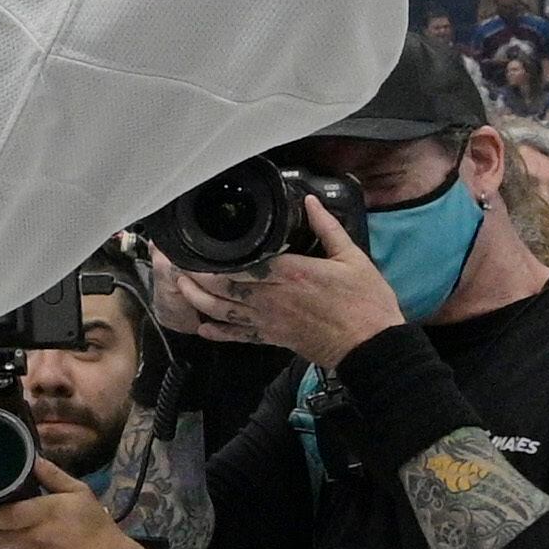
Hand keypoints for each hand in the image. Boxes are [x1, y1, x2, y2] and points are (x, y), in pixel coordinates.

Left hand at [165, 198, 406, 369]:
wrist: (372, 347)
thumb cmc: (365, 304)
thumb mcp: (352, 258)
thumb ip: (327, 228)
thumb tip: (311, 202)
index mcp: (290, 273)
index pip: (239, 265)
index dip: (211, 258)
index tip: (194, 247)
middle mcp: (272, 298)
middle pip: (222, 288)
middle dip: (195, 276)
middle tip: (176, 263)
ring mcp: (270, 321)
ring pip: (223, 312)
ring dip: (198, 301)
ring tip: (180, 287)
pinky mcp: (275, 339)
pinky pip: (240, 336)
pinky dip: (219, 333)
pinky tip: (203, 328)